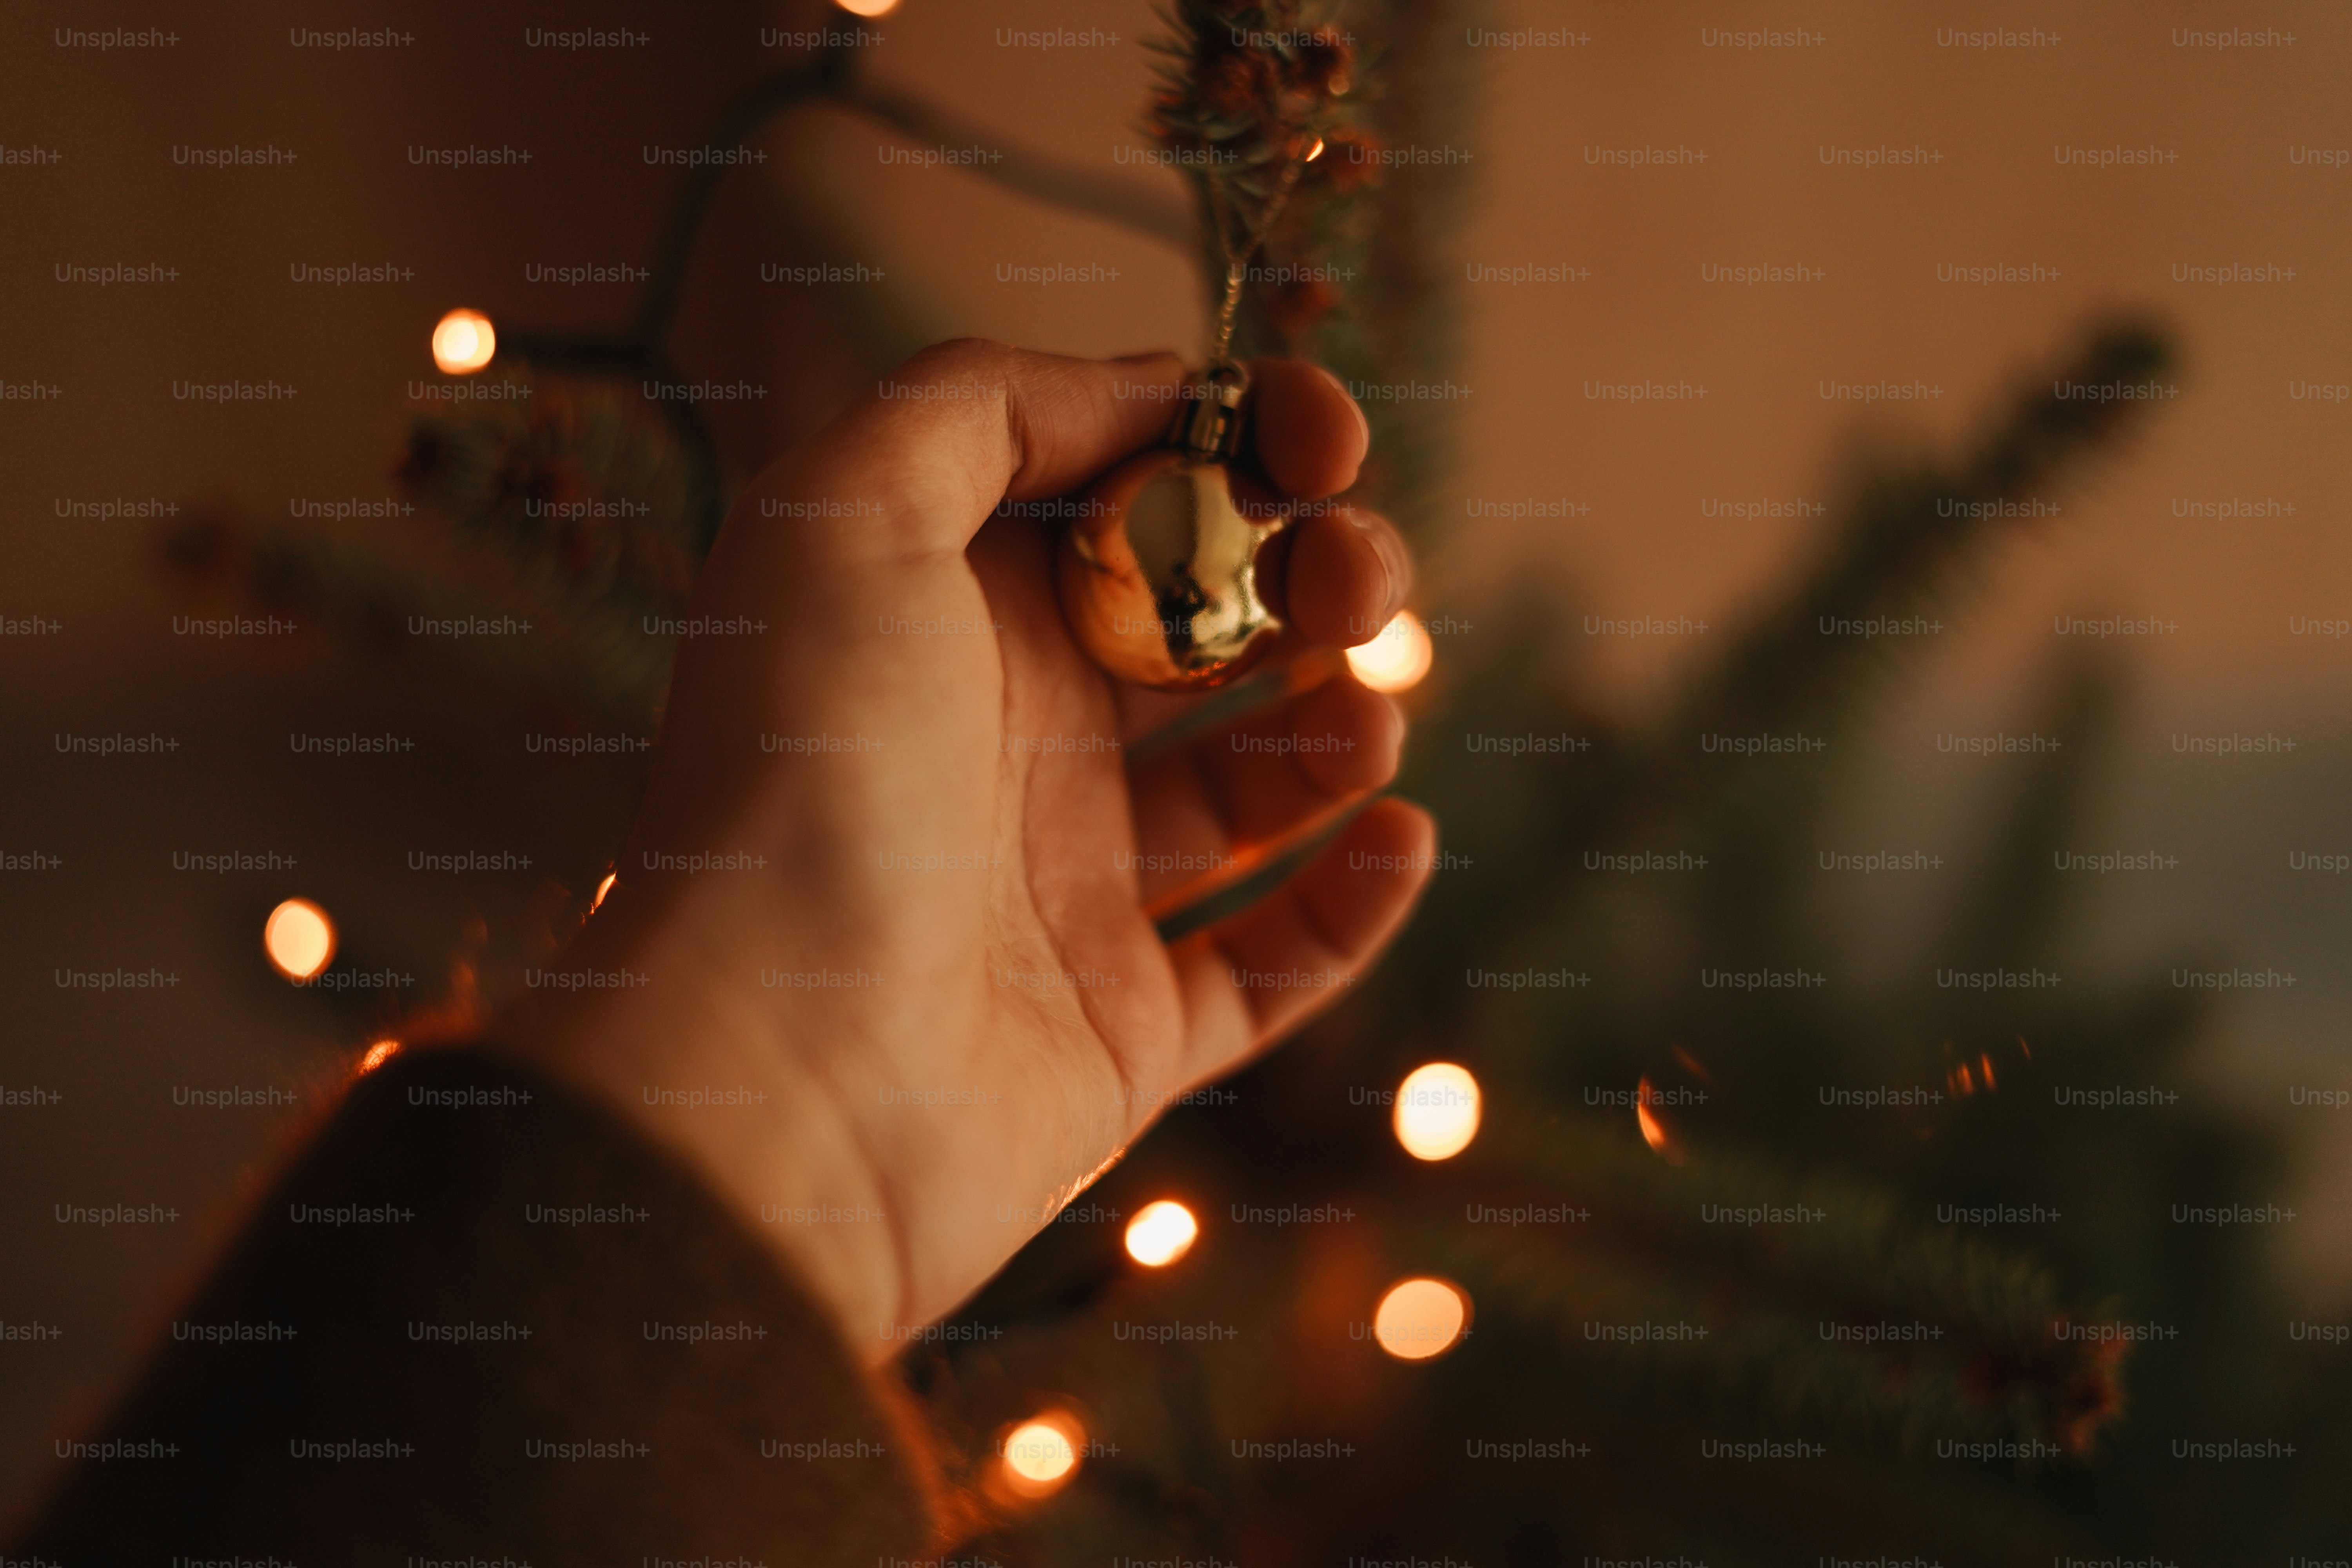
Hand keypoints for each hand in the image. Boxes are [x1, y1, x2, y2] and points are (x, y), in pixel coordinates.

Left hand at [503, 340, 1434, 1359]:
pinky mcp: (1125, 1031)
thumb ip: (978, 407)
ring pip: (1257, 787)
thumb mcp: (842, 518)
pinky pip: (1273, 960)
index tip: (1326, 437)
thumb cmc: (798, 782)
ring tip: (1362, 718)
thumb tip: (1144, 384)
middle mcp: (1016, 744)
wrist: (775, 1071)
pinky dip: (1351, 900)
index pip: (1129, 501)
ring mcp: (1073, 891)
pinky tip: (1396, 835)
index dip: (1240, 448)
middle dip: (1313, 577)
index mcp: (954, 619)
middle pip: (1213, 632)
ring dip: (1343, 725)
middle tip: (1357, 579)